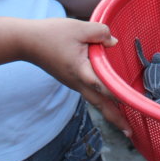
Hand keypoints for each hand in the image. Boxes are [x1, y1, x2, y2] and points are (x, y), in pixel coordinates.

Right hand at [23, 19, 130, 135]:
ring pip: (95, 101)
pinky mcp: (71, 80)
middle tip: (130, 132)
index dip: (118, 93)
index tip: (132, 102)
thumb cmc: (51, 34)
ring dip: (109, 112)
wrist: (26, 42)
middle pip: (100, 103)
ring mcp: (74, 83)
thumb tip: (114, 42)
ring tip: (124, 123)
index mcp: (81, 70)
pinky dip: (101, 101)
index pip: (103, 85)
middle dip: (115, 118)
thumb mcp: (78, 28)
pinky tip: (108, 101)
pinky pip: (89, 94)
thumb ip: (99, 33)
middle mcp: (78, 82)